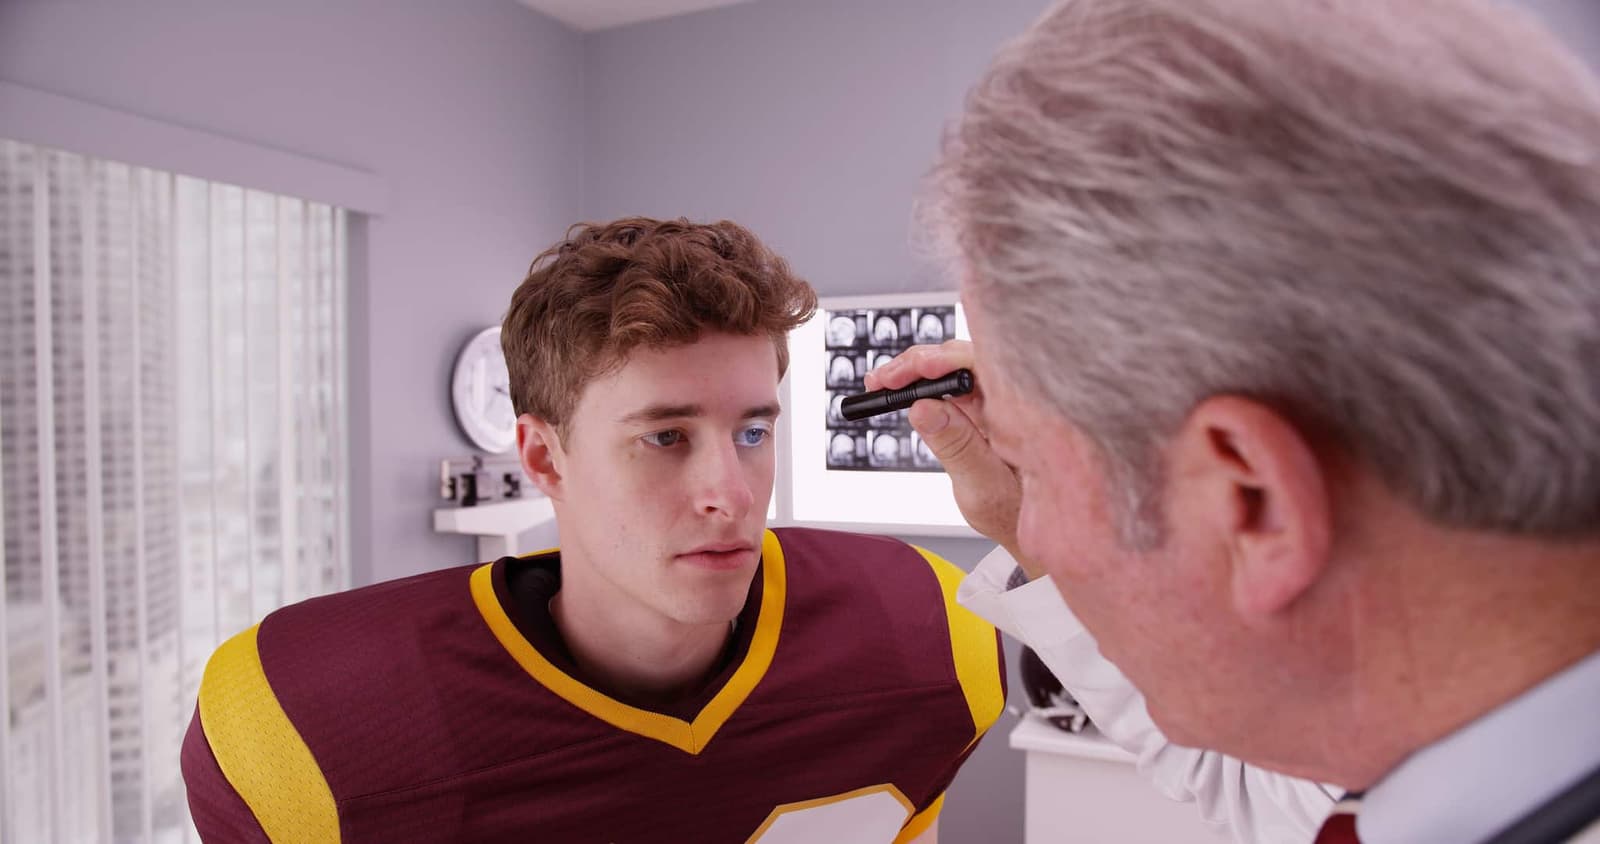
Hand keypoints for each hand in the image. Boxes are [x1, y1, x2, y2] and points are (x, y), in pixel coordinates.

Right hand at [865, 341, 1024, 560]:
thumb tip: (923, 408)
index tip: (908, 373)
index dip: (941, 360)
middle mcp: (1010, 398)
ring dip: (916, 372)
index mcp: (1021, 409)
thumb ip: (956, 446)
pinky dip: (922, 384)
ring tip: (882, 383)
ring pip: (953, 367)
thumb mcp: (984, 485)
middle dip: (919, 363)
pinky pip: (950, 384)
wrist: (1027, 525)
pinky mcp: (979, 407)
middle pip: (962, 358)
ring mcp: (994, 400)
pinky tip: (900, 389)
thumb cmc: (1017, 510)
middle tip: (882, 380)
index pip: (980, 365)